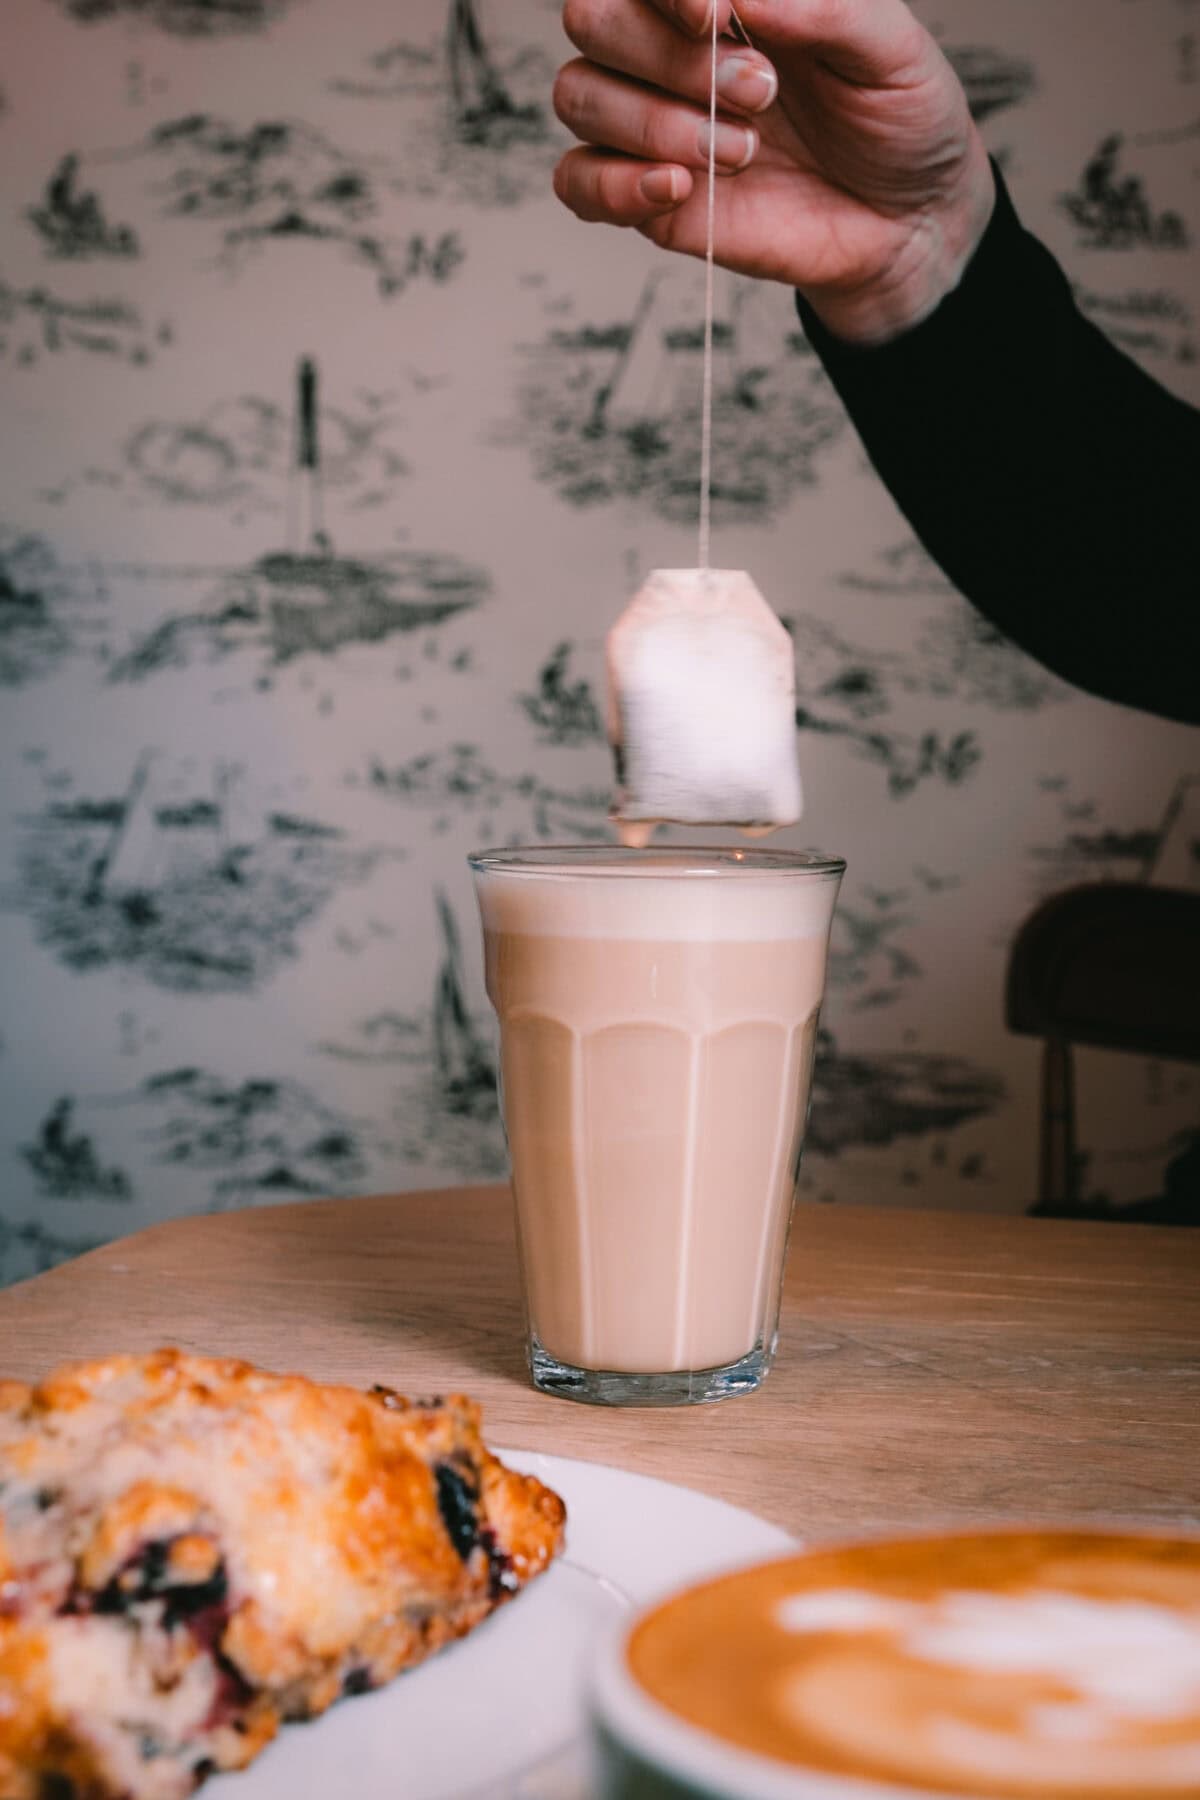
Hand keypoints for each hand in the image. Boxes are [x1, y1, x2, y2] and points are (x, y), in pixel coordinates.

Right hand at [552, 0, 995, 343]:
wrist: (910, 223)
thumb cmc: (900, 120)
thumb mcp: (887, 44)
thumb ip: (817, 3)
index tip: (717, 13)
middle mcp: (672, 50)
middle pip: (593, 19)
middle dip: (669, 58)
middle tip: (761, 93)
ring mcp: (653, 124)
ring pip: (580, 95)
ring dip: (657, 123)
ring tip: (744, 152)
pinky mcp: (649, 199)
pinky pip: (576, 182)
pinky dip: (614, 184)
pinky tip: (678, 188)